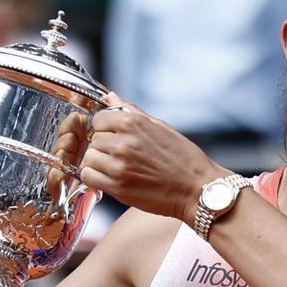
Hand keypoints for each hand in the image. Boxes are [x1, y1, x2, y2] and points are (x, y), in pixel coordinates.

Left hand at [81, 92, 226, 222]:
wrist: (197, 190)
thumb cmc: (185, 159)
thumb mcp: (160, 127)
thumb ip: (132, 112)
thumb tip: (110, 96)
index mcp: (133, 123)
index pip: (99, 119)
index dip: (105, 128)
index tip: (114, 137)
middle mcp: (123, 142)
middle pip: (93, 139)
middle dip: (103, 147)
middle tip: (120, 156)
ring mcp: (119, 165)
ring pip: (88, 158)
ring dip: (98, 163)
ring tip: (116, 168)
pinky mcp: (118, 187)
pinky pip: (89, 177)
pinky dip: (95, 178)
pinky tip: (110, 179)